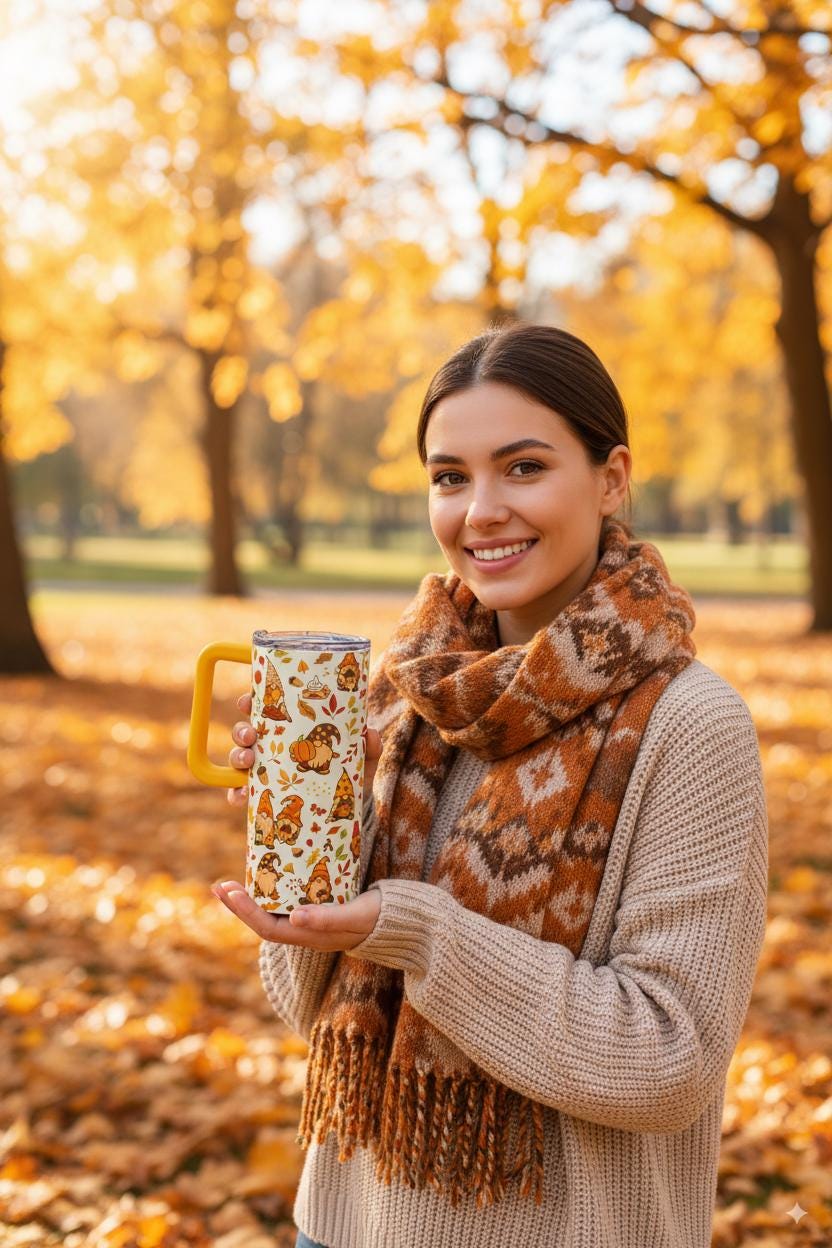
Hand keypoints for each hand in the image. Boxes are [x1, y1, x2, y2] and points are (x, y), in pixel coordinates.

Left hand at [210, 879, 381, 950]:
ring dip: (252, 897)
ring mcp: (312, 921)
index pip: (268, 928)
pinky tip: (269, 874)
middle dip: (240, 905)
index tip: (229, 891)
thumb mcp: (354, 916)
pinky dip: (273, 890)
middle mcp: (305, 931)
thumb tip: (294, 918)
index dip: (246, 912)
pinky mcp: (319, 908)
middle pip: (264, 921)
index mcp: (310, 937)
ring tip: (233, 881)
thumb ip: (327, 919)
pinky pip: (288, 901)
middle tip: (220, 886)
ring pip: (274, 911)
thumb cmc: (378, 918)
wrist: (401, 921)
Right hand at [226, 692, 382, 806]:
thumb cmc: (350, 775)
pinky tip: (241, 795)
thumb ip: (370, 746)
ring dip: (238, 756)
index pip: (266, 712)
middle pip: (246, 733)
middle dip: (242, 730)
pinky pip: (239, 793)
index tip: (248, 701)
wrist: (349, 810)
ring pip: (239, 759)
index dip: (252, 702)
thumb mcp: (362, 759)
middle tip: (251, 735)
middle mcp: (272, 748)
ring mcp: (263, 773)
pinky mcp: (261, 797)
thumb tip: (369, 733)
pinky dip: (235, 793)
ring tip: (249, 759)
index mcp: (291, 731)